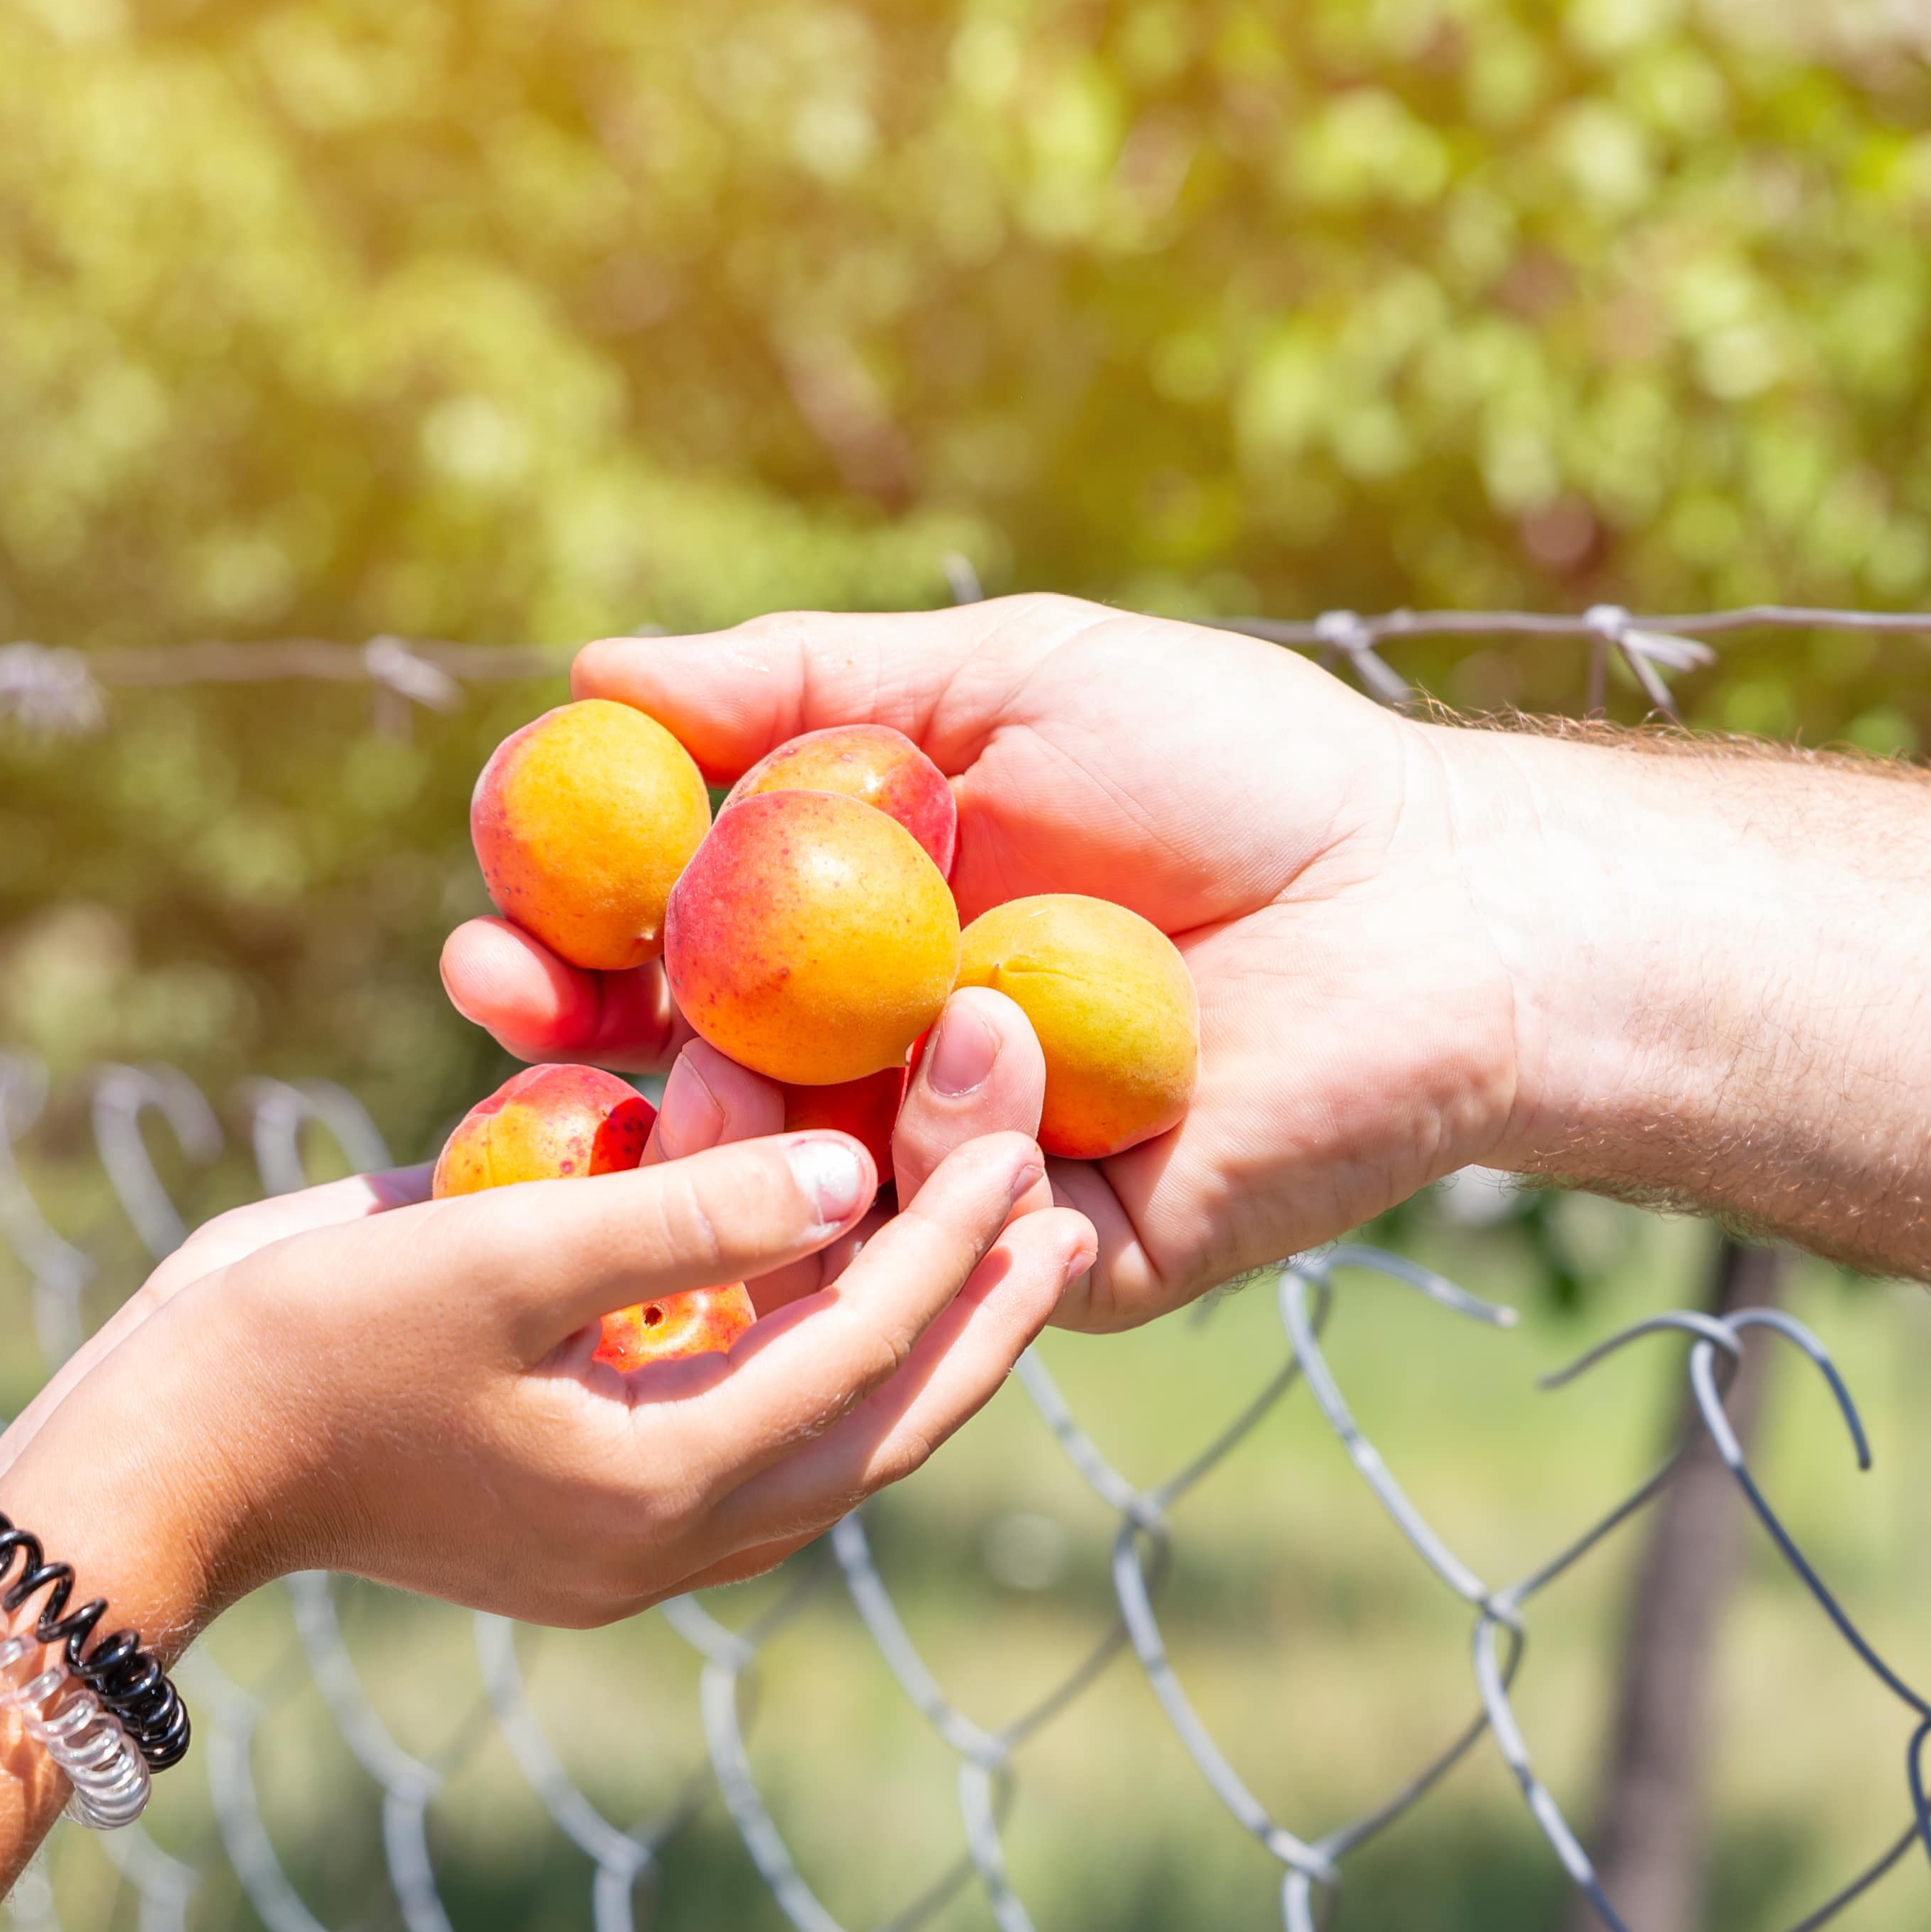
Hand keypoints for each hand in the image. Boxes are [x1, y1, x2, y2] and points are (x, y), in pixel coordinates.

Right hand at [0, 1125, 1094, 1634]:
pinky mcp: (591, 1521)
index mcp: (665, 1483)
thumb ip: (682, 1216)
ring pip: (831, 1445)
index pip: (864, 1354)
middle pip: (882, 1423)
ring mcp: (634, 1543)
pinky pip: (758, 1445)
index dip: (953, 1248)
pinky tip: (850, 1295)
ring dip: (916, 1348)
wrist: (157, 1470)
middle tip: (1066, 1217)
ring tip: (997, 1250)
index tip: (1023, 1151)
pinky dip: (822, 1368)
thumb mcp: (496, 1252)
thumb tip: (854, 1181)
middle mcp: (674, 1537)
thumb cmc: (304, 1345)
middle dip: (979, 1321)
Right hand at [440, 598, 1532, 1326]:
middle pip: (702, 1096)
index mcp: (870, 944)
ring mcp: (978, 1175)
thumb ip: (807, 683)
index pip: (670, 966)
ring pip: (804, 1196)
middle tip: (519, 1017)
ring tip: (733, 1061)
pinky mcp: (1068, 1262)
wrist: (1438, 900)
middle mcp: (901, 1068)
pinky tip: (964, 1071)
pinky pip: (947, 1248)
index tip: (491, 926)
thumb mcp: (1007, 684)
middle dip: (598, 1066)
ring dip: (741, 1126)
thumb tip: (593, 669)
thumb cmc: (1243, 773)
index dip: (567, 954)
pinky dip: (929, 1161)